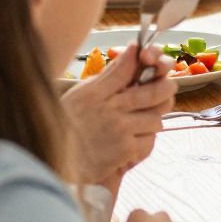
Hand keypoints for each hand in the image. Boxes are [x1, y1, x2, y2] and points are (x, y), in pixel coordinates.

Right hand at [62, 43, 171, 182]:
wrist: (54, 168)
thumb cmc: (66, 131)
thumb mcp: (78, 98)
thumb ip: (104, 79)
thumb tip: (128, 54)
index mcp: (93, 93)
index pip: (126, 68)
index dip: (142, 59)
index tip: (146, 57)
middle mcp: (109, 108)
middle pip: (155, 91)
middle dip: (166, 88)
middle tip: (166, 89)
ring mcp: (120, 129)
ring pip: (156, 119)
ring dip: (151, 122)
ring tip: (139, 125)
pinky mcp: (126, 149)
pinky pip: (149, 142)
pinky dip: (143, 144)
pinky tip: (130, 145)